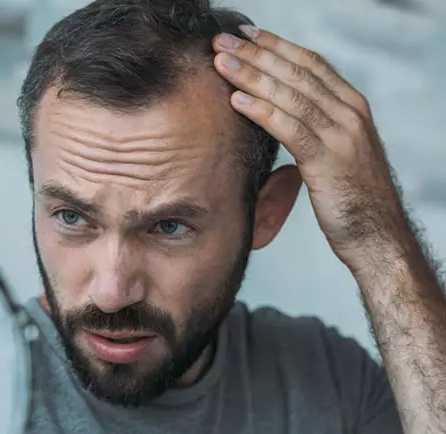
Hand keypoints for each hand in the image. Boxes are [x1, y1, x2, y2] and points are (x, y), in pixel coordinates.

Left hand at [212, 26, 411, 270]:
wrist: (377, 235)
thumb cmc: (351, 197)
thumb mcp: (337, 151)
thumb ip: (316, 126)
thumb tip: (281, 111)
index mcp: (352, 106)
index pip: (310, 63)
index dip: (276, 46)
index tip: (245, 34)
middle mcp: (350, 113)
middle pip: (297, 72)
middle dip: (256, 54)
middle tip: (222, 40)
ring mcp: (342, 135)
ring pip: (291, 95)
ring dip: (252, 76)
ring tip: (220, 63)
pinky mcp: (329, 161)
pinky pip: (290, 128)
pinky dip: (262, 111)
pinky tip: (236, 101)